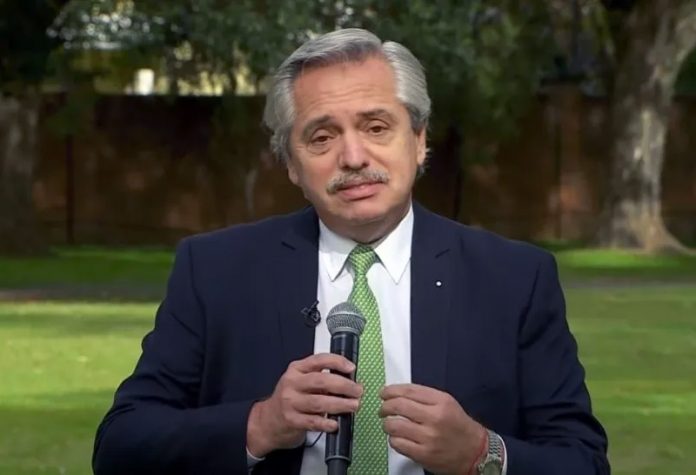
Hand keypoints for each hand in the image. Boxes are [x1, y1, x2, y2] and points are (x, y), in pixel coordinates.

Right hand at [246, 353, 362, 457]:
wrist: (269, 419)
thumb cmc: (291, 397)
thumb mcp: (301, 380)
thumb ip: (321, 377)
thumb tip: (349, 379)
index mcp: (297, 369)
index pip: (319, 360)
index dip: (337, 362)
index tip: (351, 368)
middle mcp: (292, 383)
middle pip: (321, 381)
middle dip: (344, 386)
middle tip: (357, 391)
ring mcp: (290, 402)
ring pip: (319, 402)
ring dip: (340, 404)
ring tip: (353, 405)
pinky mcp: (291, 420)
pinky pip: (312, 422)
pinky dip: (326, 423)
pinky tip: (335, 423)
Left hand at [380, 384, 486, 474]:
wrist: (475, 452)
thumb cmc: (459, 426)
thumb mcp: (447, 403)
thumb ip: (424, 396)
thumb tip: (397, 393)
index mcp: (441, 401)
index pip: (408, 391)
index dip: (391, 390)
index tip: (384, 393)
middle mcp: (434, 418)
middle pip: (398, 406)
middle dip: (385, 406)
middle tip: (383, 409)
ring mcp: (428, 437)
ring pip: (394, 425)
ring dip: (387, 424)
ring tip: (390, 424)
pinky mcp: (423, 454)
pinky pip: (397, 443)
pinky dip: (393, 439)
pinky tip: (398, 438)